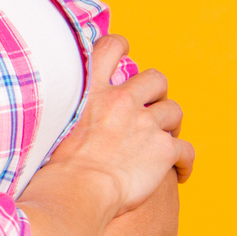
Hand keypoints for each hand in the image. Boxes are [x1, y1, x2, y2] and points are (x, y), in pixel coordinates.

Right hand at [46, 33, 194, 212]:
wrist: (78, 189)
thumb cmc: (55, 164)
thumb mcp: (50, 120)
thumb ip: (62, 105)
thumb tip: (53, 104)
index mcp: (93, 89)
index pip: (111, 46)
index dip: (121, 47)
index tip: (125, 55)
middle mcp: (123, 100)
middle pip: (155, 78)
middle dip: (157, 92)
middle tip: (150, 108)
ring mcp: (146, 124)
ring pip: (174, 111)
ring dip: (171, 125)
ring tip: (163, 139)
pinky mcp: (164, 149)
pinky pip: (186, 151)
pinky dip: (184, 162)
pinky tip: (179, 173)